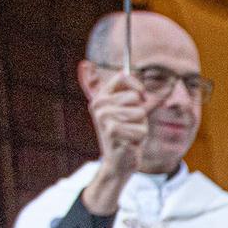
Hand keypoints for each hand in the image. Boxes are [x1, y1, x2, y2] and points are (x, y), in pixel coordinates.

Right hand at [82, 74, 148, 213]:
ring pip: (140, 113)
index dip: (137, 86)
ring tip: (128, 134)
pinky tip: (129, 142)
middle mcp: (99, 105)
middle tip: (129, 126)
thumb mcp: (121, 109)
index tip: (142, 96)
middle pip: (135, 98)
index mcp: (101, 97)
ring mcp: (104, 118)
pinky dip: (140, 138)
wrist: (118, 163)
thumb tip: (84, 64)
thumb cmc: (125, 134)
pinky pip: (142, 129)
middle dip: (140, 115)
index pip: (123, 77)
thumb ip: (116, 90)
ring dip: (140, 127)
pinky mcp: (112, 131)